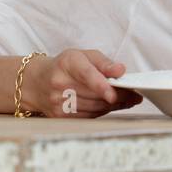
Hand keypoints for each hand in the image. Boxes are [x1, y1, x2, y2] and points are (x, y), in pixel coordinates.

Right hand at [24, 49, 142, 116]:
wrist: (36, 82)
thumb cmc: (66, 67)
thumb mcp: (84, 55)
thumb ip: (104, 62)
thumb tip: (121, 70)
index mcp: (68, 63)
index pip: (86, 75)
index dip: (101, 85)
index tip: (113, 94)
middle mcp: (60, 83)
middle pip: (95, 94)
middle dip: (119, 95)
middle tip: (135, 94)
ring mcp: (58, 102)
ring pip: (95, 107)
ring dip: (114, 104)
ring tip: (126, 98)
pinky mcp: (60, 116)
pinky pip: (89, 116)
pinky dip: (104, 111)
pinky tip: (111, 105)